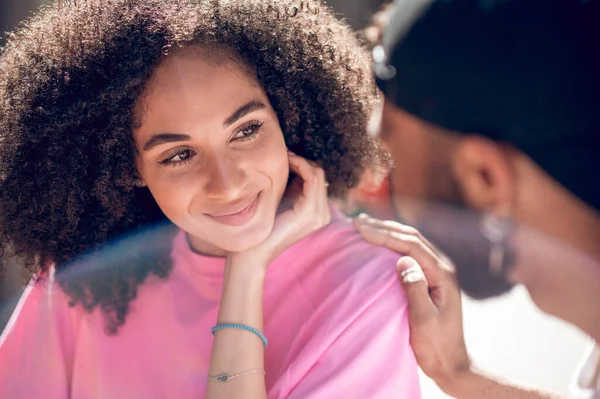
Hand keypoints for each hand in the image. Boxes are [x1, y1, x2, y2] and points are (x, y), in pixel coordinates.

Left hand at [231, 151, 329, 265]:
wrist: (253, 252)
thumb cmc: (261, 227)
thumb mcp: (281, 203)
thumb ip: (291, 188)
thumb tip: (292, 163)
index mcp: (317, 213)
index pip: (317, 179)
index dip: (303, 164)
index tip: (285, 157)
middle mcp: (323, 214)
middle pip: (319, 174)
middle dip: (303, 161)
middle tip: (284, 154)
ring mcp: (319, 214)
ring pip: (317, 174)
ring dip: (300, 161)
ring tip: (284, 157)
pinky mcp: (310, 212)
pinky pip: (311, 179)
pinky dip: (300, 166)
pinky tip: (286, 162)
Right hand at [352, 215, 471, 388]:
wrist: (450, 362)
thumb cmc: (436, 344)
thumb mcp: (424, 320)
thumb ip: (415, 289)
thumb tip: (403, 260)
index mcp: (442, 273)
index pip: (411, 245)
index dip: (385, 235)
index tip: (361, 230)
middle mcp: (442, 267)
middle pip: (411, 237)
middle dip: (383, 227)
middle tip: (357, 222)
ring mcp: (436, 271)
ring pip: (410, 242)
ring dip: (387, 232)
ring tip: (364, 226)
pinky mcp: (429, 277)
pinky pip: (409, 252)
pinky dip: (391, 244)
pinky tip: (378, 243)